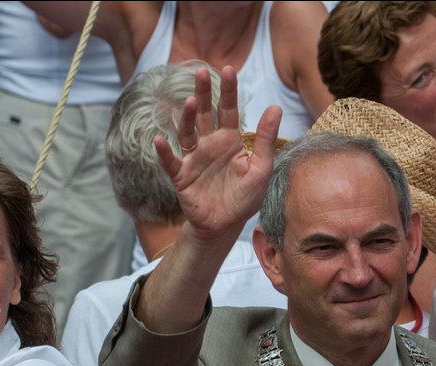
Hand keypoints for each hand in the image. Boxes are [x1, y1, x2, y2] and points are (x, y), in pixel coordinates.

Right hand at [154, 66, 280, 244]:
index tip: (228, 69)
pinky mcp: (181, 176)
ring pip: (187, 132)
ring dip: (187, 118)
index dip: (227, 90)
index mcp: (230, 140)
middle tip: (201, 70)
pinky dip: (164, 152)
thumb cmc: (245, 198)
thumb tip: (275, 107)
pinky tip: (160, 140)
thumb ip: (266, 140)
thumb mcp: (261, 169)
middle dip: (203, 92)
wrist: (225, 225)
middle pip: (204, 114)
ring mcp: (193, 158)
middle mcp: (209, 144)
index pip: (228, 109)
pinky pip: (170, 162)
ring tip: (190, 103)